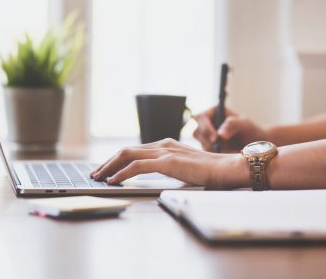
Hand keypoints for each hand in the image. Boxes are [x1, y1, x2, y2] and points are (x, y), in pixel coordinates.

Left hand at [90, 138, 246, 188]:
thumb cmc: (211, 171)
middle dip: (107, 162)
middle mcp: (162, 144)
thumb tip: (155, 175)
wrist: (230, 168)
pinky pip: (137, 167)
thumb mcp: (185, 167)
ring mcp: (164, 151)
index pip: (134, 150)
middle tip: (95, 173)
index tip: (106, 169)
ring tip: (98, 177)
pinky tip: (113, 180)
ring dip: (109, 167)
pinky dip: (121, 173)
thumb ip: (170, 166)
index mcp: (166, 145)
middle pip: (126, 151)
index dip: (117, 160)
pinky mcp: (167, 162)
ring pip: (127, 155)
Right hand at [193, 107, 267, 151]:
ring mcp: (206, 138)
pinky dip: (214, 157)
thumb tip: (220, 134)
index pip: (200, 117)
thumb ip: (232, 125)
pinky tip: (227, 155)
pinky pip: (205, 154)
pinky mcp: (208, 149)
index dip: (205, 127)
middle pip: (197, 132)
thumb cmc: (251, 131)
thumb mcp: (245, 124)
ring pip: (201, 144)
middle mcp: (206, 124)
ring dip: (212, 149)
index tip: (215, 138)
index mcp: (213, 113)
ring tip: (229, 151)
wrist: (256, 148)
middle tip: (221, 148)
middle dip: (208, 141)